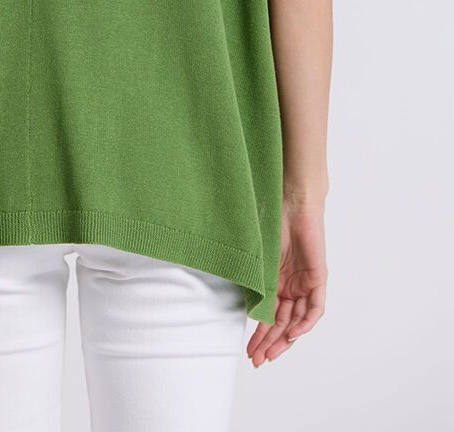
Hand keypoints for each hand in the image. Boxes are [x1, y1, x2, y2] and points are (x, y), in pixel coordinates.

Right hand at [246, 201, 326, 366]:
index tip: (249, 350)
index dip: (260, 334)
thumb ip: (256, 281)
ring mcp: (305, 283)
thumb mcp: (260, 258)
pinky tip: (292, 333)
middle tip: (257, 359)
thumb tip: (242, 305)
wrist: (294, 202)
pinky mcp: (318, 278)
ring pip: (297, 320)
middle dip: (269, 343)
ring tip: (270, 353)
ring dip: (284, 338)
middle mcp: (291, 286)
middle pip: (282, 323)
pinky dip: (305, 322)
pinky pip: (314, 308)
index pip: (270, 315)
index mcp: (277, 281)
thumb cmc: (274, 221)